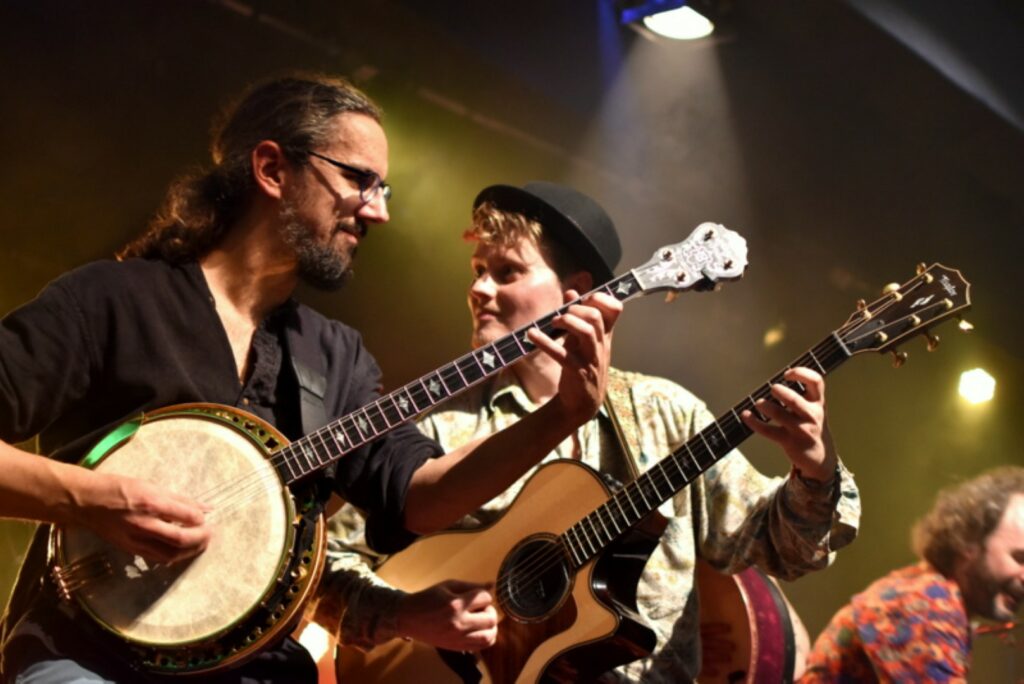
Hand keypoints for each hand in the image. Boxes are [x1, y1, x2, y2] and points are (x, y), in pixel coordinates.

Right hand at [78, 471, 210, 563]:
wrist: (86, 502)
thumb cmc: (119, 488)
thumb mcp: (150, 485)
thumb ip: (179, 498)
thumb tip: (205, 507)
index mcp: (150, 503)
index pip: (186, 516)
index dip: (201, 519)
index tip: (206, 517)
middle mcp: (144, 524)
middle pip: (180, 539)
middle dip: (200, 538)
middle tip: (210, 533)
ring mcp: (136, 539)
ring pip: (170, 553)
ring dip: (190, 551)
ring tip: (200, 544)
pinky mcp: (130, 549)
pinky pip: (157, 557)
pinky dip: (173, 556)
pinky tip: (181, 551)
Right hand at [396, 579, 497, 650]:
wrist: (408, 618)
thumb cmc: (427, 598)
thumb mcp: (448, 585)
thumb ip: (471, 585)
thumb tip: (491, 585)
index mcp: (455, 604)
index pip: (485, 598)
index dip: (483, 595)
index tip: (476, 596)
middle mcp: (459, 623)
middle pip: (491, 618)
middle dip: (490, 610)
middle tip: (481, 608)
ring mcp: (458, 638)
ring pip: (489, 636)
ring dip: (491, 626)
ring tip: (483, 620)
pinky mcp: (457, 647)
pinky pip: (481, 646)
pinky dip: (486, 638)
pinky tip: (479, 630)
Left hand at [526, 290, 620, 423]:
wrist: (582, 403)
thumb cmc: (582, 365)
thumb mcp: (582, 340)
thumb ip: (578, 316)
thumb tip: (571, 292)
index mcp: (604, 336)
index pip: (615, 310)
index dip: (601, 298)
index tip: (584, 298)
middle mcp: (600, 345)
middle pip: (596, 317)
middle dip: (577, 309)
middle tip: (561, 315)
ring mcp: (590, 359)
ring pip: (587, 332)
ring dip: (567, 321)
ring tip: (552, 321)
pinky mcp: (577, 372)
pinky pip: (562, 354)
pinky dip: (545, 342)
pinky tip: (531, 335)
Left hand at [740, 367, 836, 481]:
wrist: (820, 457)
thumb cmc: (812, 427)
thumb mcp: (815, 410)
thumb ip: (803, 395)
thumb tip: (776, 382)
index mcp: (818, 403)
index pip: (816, 382)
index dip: (801, 373)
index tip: (787, 374)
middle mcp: (811, 415)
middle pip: (794, 399)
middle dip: (779, 392)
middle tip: (772, 389)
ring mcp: (800, 429)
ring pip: (779, 414)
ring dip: (765, 406)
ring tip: (759, 403)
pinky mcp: (789, 441)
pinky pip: (767, 430)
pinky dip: (753, 422)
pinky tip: (746, 415)